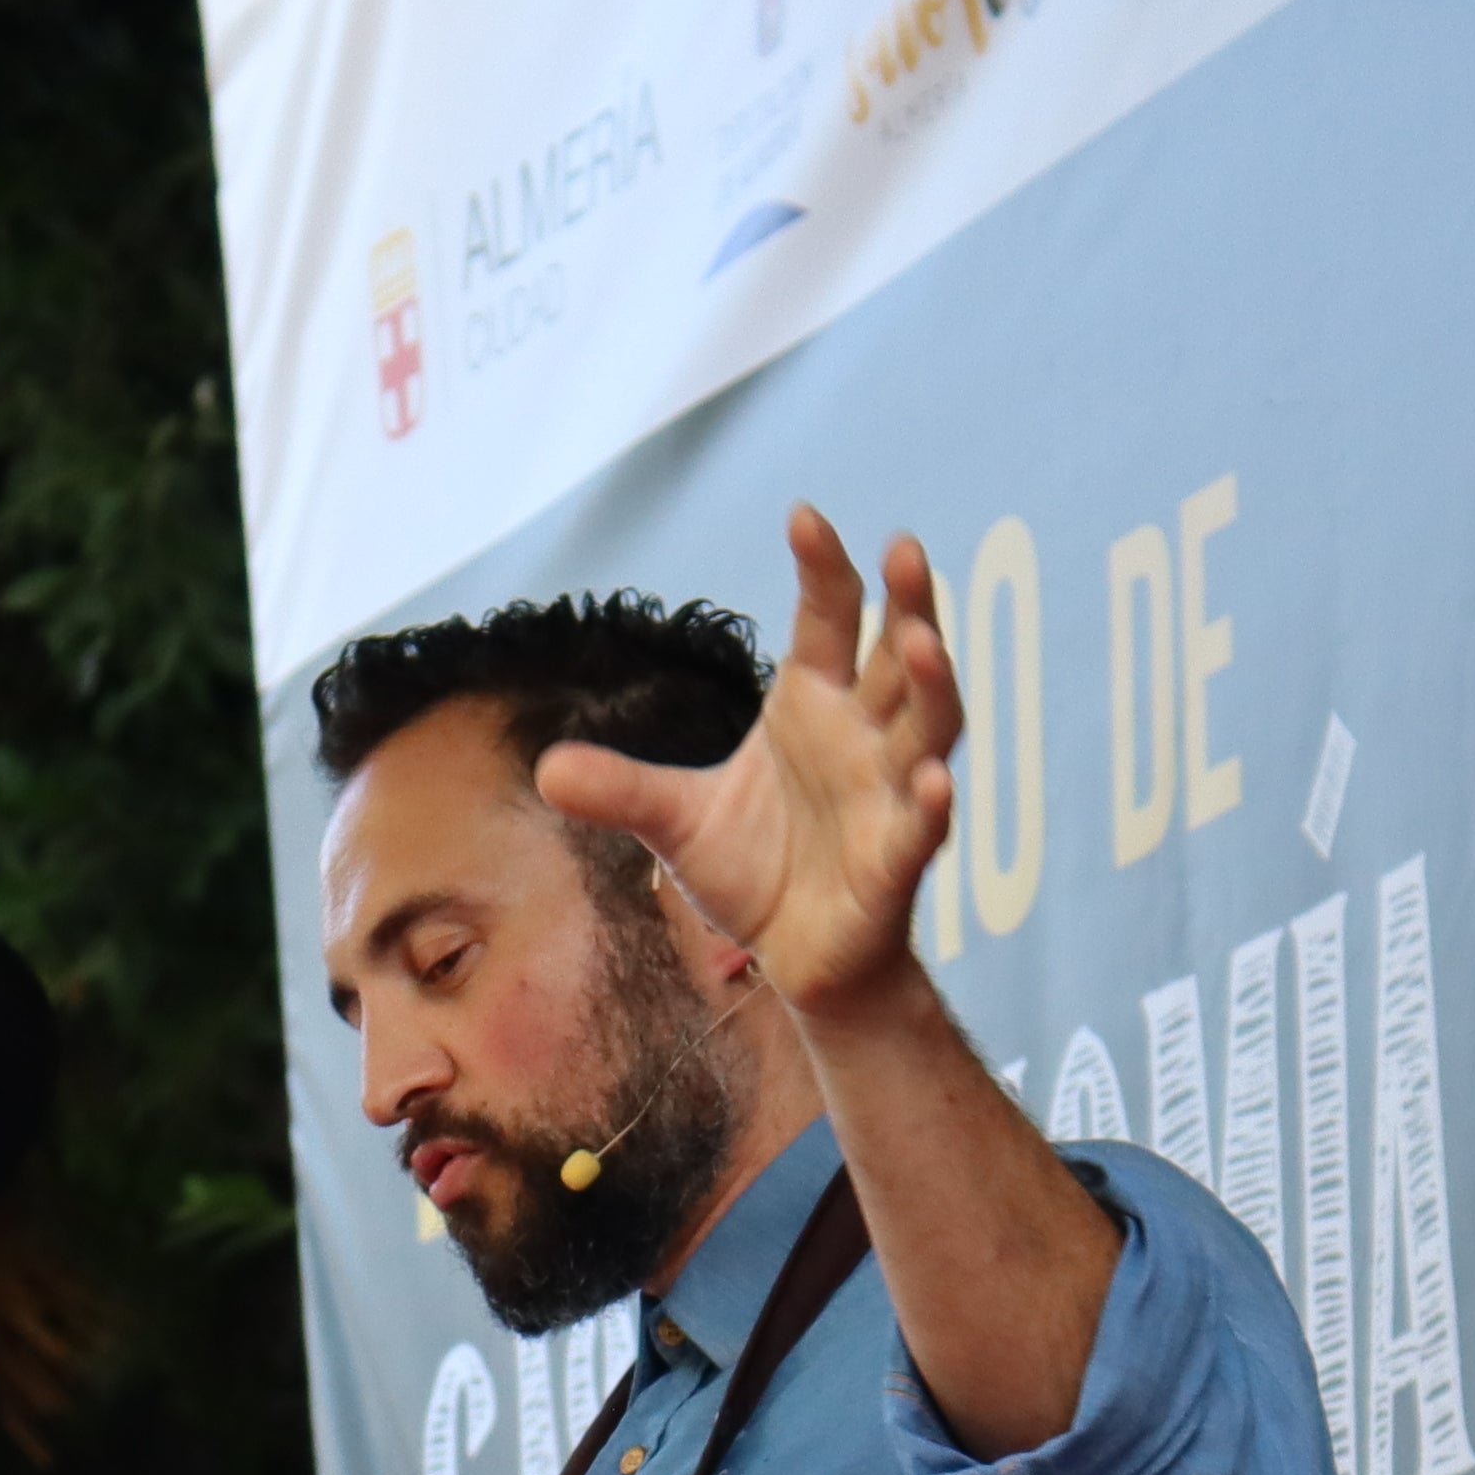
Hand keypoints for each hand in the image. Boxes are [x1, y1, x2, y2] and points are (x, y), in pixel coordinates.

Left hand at [538, 507, 960, 1027]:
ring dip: (932, 685)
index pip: (829, 621)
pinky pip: (922, 828)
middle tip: (907, 547)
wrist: (796, 959)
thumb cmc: (757, 870)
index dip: (823, 570)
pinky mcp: (897, 863)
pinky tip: (932, 780)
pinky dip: (929, 803)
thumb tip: (543, 768)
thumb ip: (622, 788)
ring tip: (922, 643)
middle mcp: (862, 738)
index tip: (804, 516)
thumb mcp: (676, 822)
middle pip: (897, 658)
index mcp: (815, 706)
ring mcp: (888, 797)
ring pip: (928, 728)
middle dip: (908, 604)